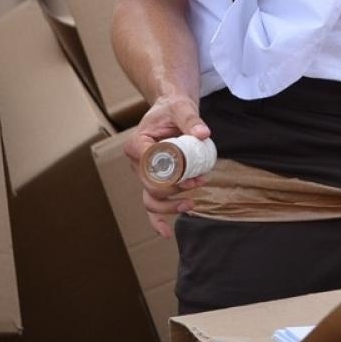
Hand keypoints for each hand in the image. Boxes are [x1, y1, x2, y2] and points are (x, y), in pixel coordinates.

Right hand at [125, 92, 210, 238]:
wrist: (170, 109)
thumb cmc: (172, 108)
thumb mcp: (181, 108)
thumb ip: (191, 119)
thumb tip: (203, 134)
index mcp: (137, 144)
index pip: (148, 166)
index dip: (168, 176)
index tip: (189, 175)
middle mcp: (137, 163)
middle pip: (150, 186)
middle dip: (173, 191)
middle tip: (196, 184)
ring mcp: (144, 175)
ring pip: (150, 200)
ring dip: (169, 207)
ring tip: (190, 204)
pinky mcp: (153, 182)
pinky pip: (151, 205)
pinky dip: (157, 221)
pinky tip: (166, 233)